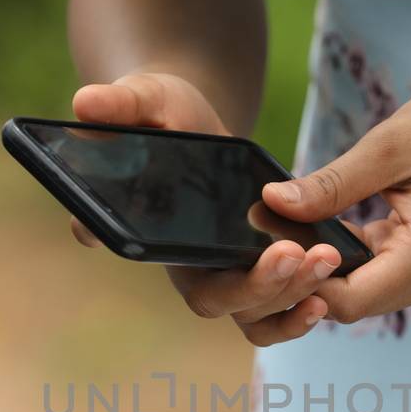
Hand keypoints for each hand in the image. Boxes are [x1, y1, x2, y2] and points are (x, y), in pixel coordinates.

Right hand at [69, 72, 340, 345]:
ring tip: (324, 262)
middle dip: (256, 285)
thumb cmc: (161, 113)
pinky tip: (325, 295)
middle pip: (214, 299)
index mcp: (147, 228)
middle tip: (292, 254)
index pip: (143, 254)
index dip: (170, 259)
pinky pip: (274, 314)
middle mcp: (182, 265)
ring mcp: (222, 277)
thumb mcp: (145, 97)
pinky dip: (298, 313)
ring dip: (289, 296)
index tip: (212, 252)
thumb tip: (84, 101)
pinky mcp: (255, 277)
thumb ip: (122, 103)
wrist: (195, 126)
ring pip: (251, 313)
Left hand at [263, 65, 410, 323]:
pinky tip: (323, 230)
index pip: (350, 300)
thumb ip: (330, 184)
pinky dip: (350, 259)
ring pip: (364, 294)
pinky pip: (380, 277)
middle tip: (266, 236)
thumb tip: (272, 203)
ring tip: (289, 230)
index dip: (305, 282)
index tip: (268, 248)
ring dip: (328, 268)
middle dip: (309, 276)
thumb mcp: (388, 147)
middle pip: (354, 303)